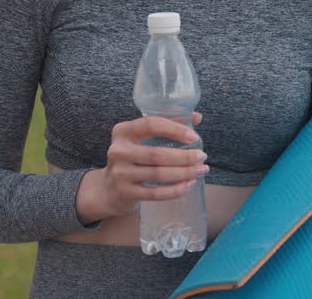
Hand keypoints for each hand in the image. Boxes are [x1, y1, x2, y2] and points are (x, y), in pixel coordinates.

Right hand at [76, 112, 206, 223]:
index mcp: (122, 131)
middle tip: (202, 157)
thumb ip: (168, 125)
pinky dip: (175, 190)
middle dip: (185, 157)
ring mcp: (120, 173)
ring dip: (185, 173)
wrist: (109, 188)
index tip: (194, 137)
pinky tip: (188, 185)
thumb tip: (197, 117)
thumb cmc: (132, 157)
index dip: (175, 129)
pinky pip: (156, 193)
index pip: (151, 124)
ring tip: (201, 170)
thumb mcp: (142, 138)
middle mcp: (118, 151)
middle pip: (157, 154)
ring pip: (159, 174)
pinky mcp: (125, 193)